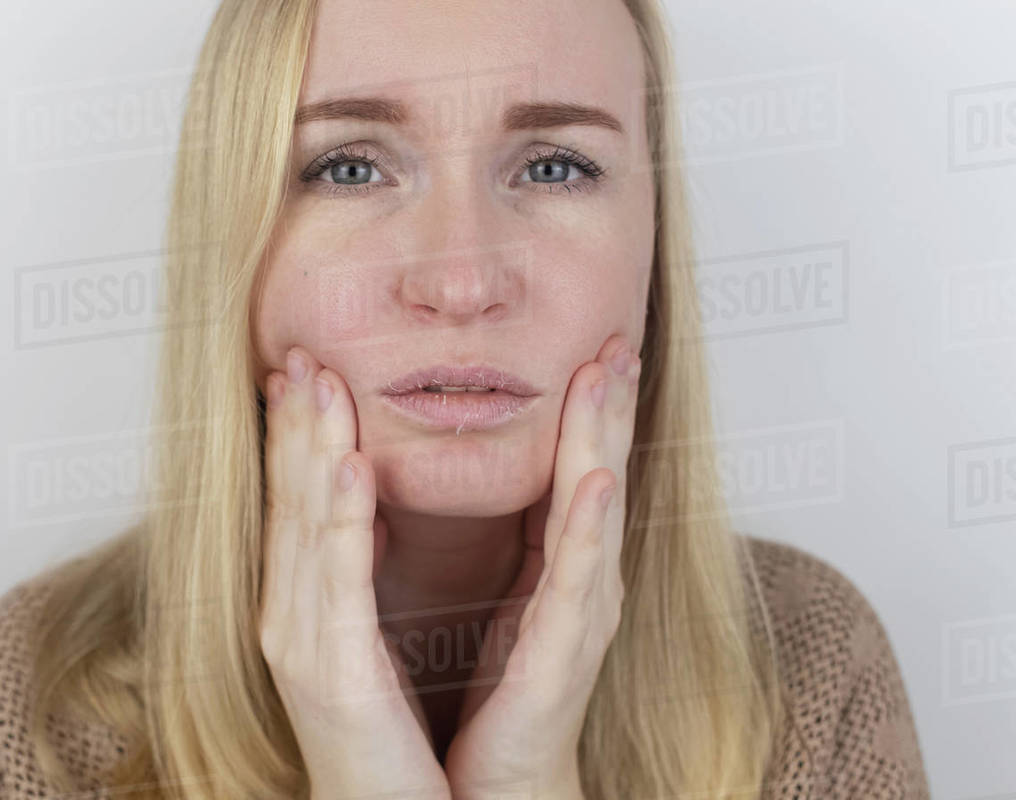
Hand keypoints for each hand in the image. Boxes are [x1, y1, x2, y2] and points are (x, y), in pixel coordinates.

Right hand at [259, 345, 450, 799]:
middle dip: (295, 424)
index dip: (294, 436)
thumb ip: (357, 577)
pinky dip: (345, 520)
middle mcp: (290, 615)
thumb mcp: (365, 642)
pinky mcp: (337, 672)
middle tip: (300, 353)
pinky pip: (341, 583)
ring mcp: (305, 643)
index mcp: (302, 606)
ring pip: (307, 527)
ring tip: (320, 383)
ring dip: (312, 449)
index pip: (296, 503)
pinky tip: (352, 465)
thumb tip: (367, 511)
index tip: (301, 371)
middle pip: (291, 502)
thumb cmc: (385, 734)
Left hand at [443, 334, 640, 799]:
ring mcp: (578, 620)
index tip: (594, 342)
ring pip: (596, 514)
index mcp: (560, 569)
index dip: (587, 408)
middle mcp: (582, 586)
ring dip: (602, 441)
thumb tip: (481, 474)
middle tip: (617, 333)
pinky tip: (596, 483)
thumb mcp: (497, 600)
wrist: (494, 790)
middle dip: (607, 404)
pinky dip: (587, 531)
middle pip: (597, 474)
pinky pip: (574, 586)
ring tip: (609, 376)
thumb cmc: (495, 699)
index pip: (575, 469)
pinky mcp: (559, 660)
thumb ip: (506, 541)